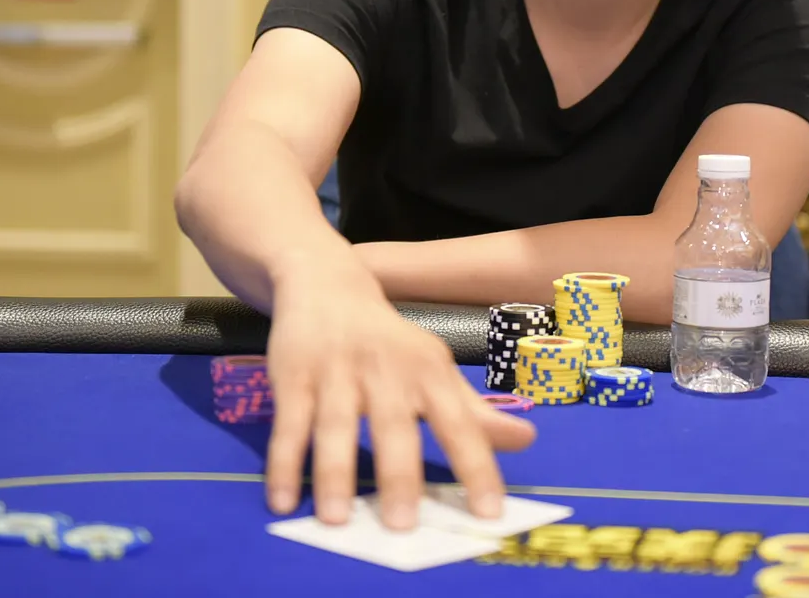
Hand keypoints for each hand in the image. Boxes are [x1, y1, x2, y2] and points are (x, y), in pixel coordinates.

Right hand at [263, 255, 535, 529]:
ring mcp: (336, 372)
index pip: (459, 423)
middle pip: (394, 426)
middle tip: (402, 525)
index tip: (488, 512)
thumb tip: (526, 440)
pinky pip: (289, 426)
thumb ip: (473, 411)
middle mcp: (385, 370)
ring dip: (334, 474)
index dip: (476, 466)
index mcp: (428, 370)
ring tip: (336, 521)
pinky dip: (283, 464)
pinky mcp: (293, 377)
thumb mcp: (433, 368)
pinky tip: (282, 501)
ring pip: (335, 427)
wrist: (326, 284)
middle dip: (398, 475)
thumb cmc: (389, 341)